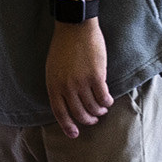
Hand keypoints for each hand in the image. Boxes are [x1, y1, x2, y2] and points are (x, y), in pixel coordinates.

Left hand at [46, 20, 112, 136]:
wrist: (75, 27)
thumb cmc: (63, 46)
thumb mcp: (53, 68)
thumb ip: (58, 85)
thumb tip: (67, 102)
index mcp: (53, 85)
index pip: (60, 113)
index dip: (68, 126)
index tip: (75, 134)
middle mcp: (66, 87)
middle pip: (79, 113)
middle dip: (87, 120)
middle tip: (93, 120)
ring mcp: (81, 82)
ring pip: (93, 107)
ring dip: (99, 111)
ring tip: (102, 110)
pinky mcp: (96, 76)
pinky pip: (103, 97)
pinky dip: (107, 102)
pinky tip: (109, 101)